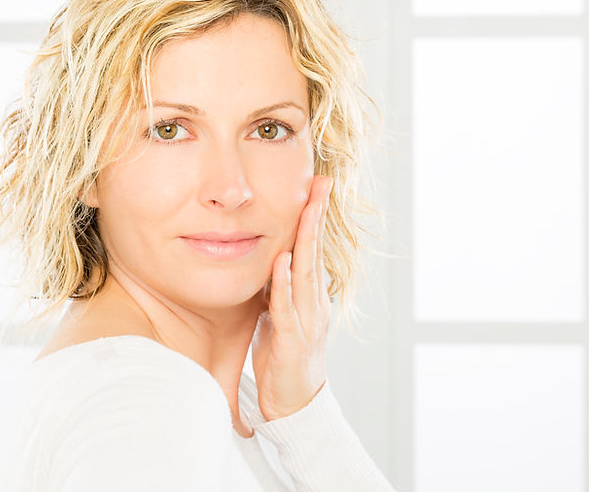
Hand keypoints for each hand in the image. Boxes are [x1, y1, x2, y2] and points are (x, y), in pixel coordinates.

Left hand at [252, 174, 333, 421]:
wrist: (294, 404)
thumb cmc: (283, 356)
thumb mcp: (278, 314)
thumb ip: (276, 287)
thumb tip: (268, 259)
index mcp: (310, 296)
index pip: (313, 249)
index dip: (314, 218)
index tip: (315, 186)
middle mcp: (313, 303)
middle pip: (315, 253)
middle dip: (316, 217)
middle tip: (320, 184)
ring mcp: (306, 321)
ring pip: (306, 274)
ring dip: (305, 241)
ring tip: (306, 210)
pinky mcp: (290, 341)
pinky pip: (286, 309)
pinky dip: (283, 284)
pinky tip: (281, 262)